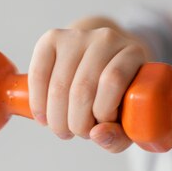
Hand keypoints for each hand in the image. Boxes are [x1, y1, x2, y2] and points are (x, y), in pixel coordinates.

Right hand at [28, 27, 147, 151]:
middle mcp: (107, 38)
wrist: (103, 61)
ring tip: (63, 128)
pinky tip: (44, 117)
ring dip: (57, 118)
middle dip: (76, 122)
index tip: (100, 126)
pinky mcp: (52, 38)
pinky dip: (38, 102)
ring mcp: (78, 35)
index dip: (103, 112)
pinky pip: (38, 74)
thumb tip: (96, 134)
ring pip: (59, 84)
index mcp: (133, 53)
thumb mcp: (129, 117)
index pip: (113, 80)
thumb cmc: (119, 95)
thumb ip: (120, 135)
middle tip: (78, 133)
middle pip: (83, 86)